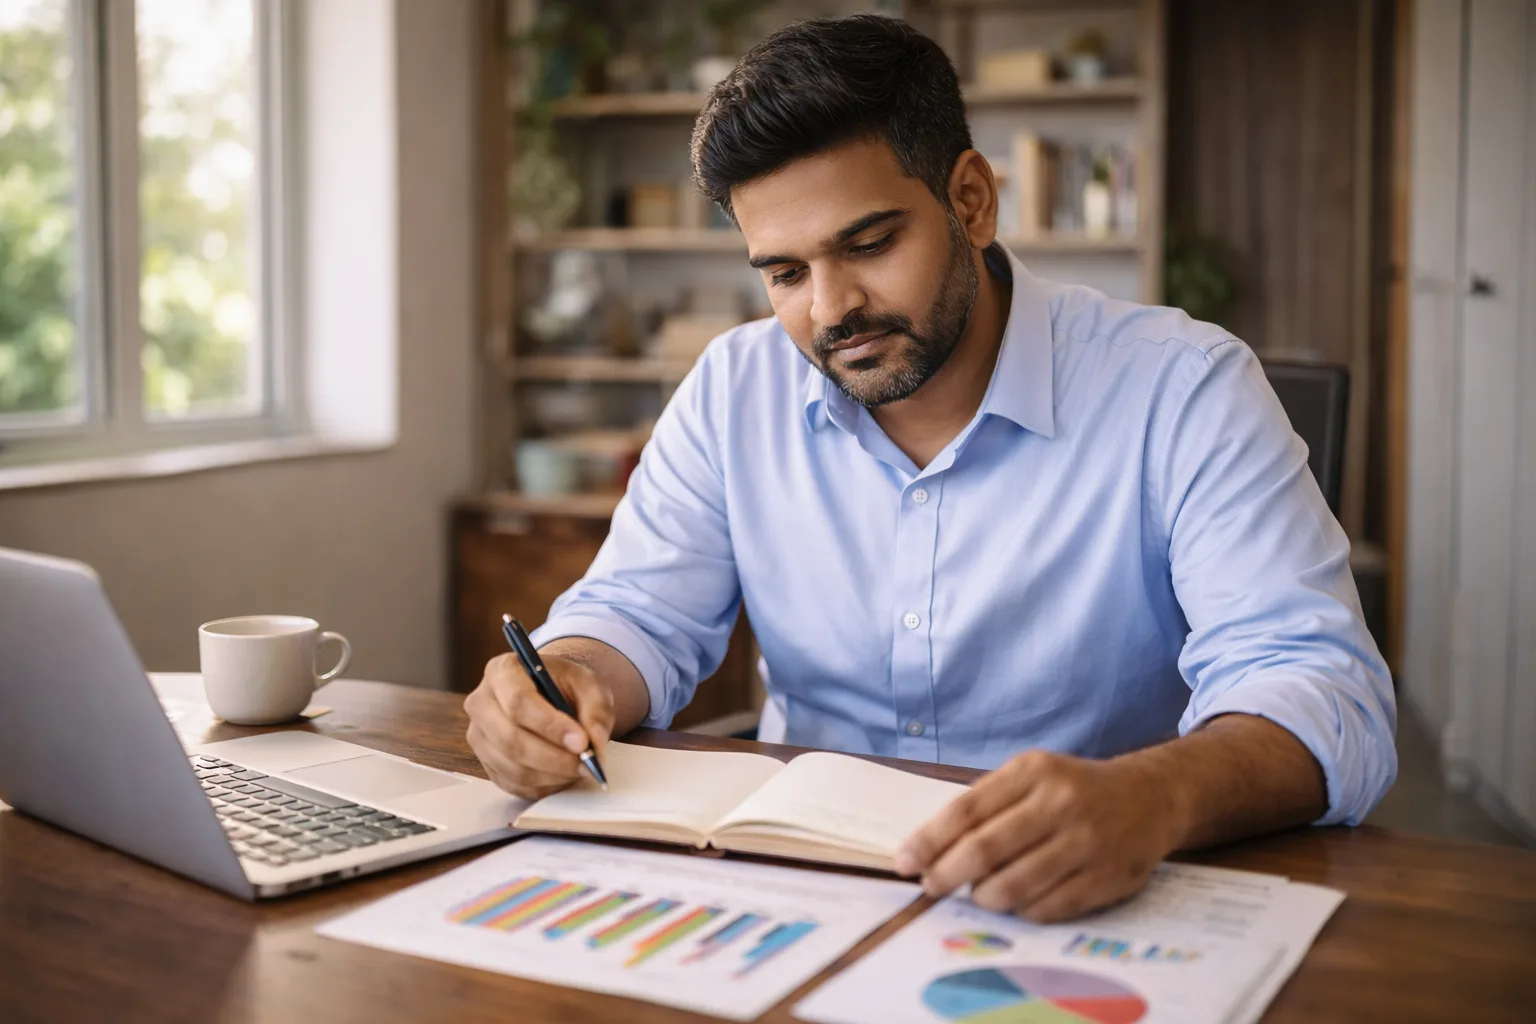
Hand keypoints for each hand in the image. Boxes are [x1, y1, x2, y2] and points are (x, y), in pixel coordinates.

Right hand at [464, 652, 615, 799]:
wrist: (550, 693)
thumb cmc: (566, 685)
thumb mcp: (589, 684)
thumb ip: (596, 710)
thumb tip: (594, 744)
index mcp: (502, 671)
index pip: (518, 702)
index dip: (550, 726)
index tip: (581, 742)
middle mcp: (481, 703)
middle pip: (510, 738)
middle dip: (553, 757)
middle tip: (586, 763)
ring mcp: (478, 736)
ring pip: (512, 766)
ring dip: (552, 774)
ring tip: (579, 768)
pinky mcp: (485, 763)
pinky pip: (513, 783)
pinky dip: (543, 786)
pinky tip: (564, 775)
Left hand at [894, 749, 1185, 921]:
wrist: (1150, 797)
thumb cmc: (1074, 789)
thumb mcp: (1031, 776)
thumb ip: (987, 805)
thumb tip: (930, 848)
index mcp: (1034, 772)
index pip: (967, 809)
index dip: (929, 839)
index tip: (904, 861)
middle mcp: (1060, 804)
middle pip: (985, 850)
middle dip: (947, 874)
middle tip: (930, 886)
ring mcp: (1086, 843)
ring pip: (1013, 886)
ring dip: (984, 897)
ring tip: (978, 894)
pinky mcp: (1106, 878)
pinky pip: (1046, 908)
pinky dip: (1021, 911)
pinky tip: (1016, 902)